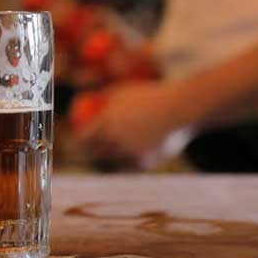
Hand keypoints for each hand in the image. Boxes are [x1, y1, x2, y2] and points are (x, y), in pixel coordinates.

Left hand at [72, 80, 189, 159]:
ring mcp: (129, 153)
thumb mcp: (122, 91)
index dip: (77, 142)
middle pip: (94, 155)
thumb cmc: (148, 96)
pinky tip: (125, 159)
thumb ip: (103, 97)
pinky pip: (128, 166)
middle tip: (88, 153)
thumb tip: (86, 101)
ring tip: (105, 158)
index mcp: (106, 123)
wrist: (179, 109)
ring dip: (106, 162)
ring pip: (110, 163)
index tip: (77, 142)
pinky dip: (125, 163)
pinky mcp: (143, 163)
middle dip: (89, 156)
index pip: (83, 139)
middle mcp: (115, 140)